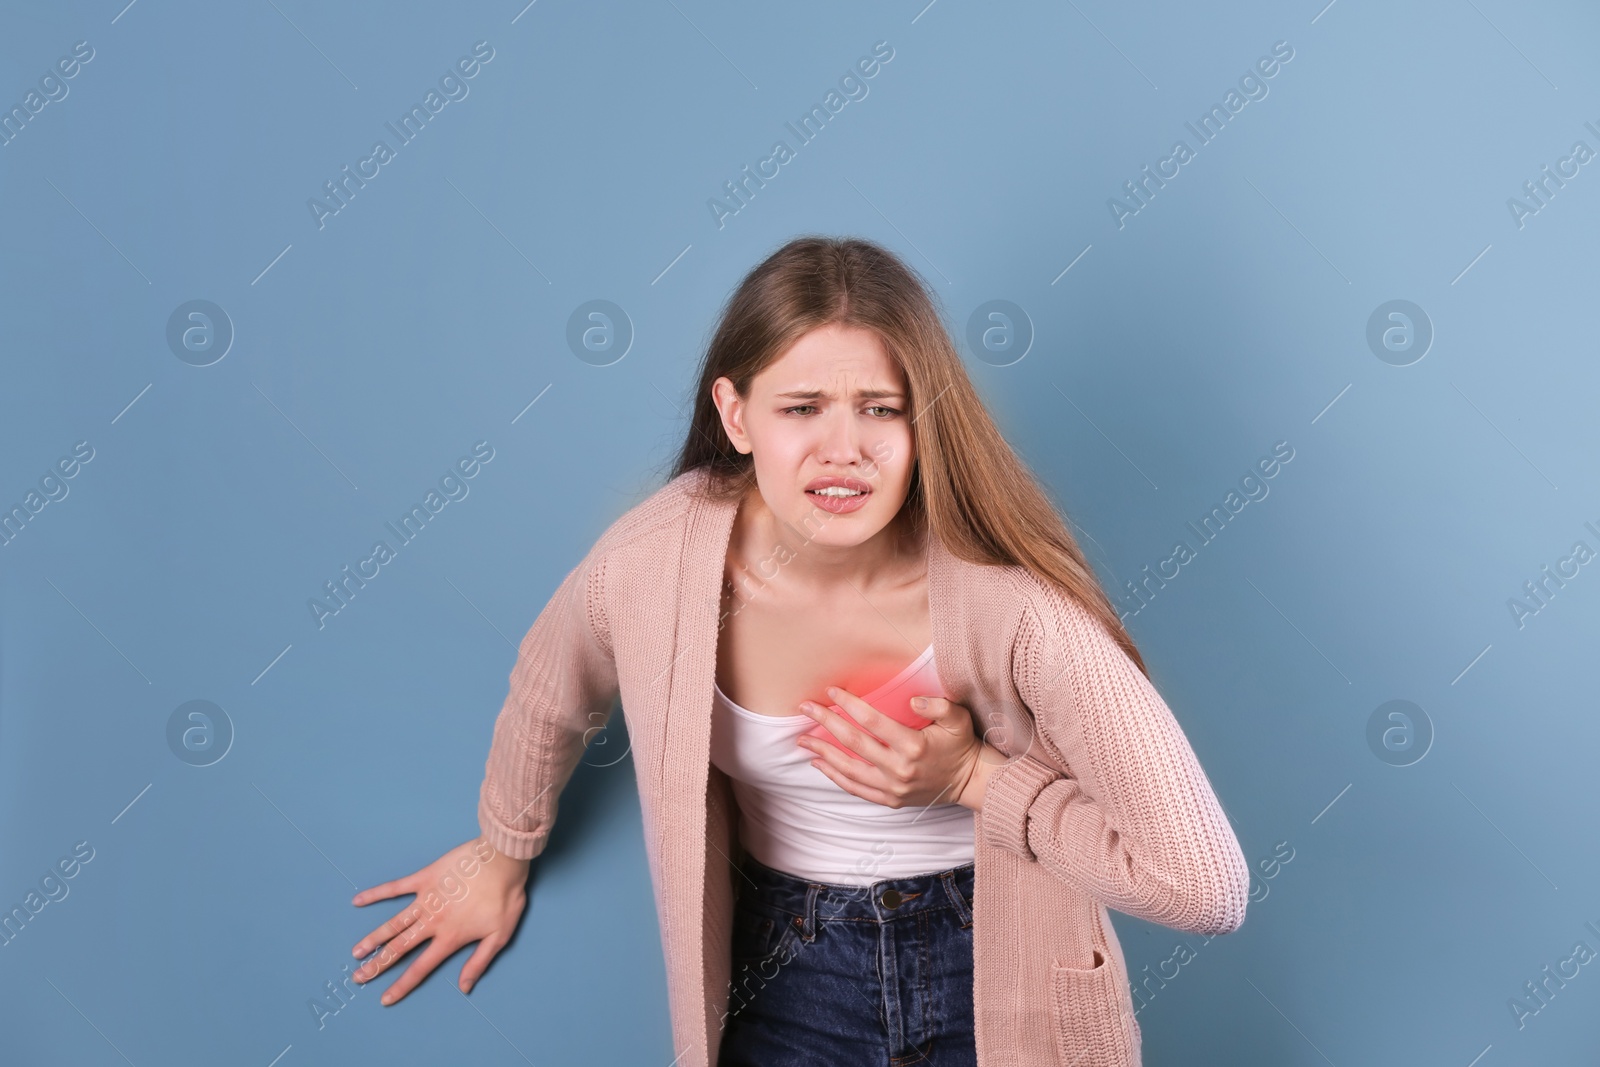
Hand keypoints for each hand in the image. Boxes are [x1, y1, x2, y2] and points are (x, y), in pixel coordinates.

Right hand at [349, 836, 530, 1004]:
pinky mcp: (425, 878)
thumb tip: (464, 987)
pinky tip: (358, 900)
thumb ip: (478, 962)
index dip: (401, 985)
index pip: (420, 968)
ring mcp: (426, 899)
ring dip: (373, 938)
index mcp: (449, 937)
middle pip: (399, 948)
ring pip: (393, 923)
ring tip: (356, 952)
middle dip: (377, 965)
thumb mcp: (499, 935)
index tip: (385, 998)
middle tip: (358, 977)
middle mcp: (432, 921)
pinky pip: (396, 887)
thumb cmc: (505, 897)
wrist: (502, 860)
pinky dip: (376, 894)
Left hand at [797, 688, 1002, 811]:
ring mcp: (893, 787)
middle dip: (825, 723)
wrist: (969, 781)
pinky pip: (855, 789)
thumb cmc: (961, 745)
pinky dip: (835, 776)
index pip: (872, 721)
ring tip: (802, 739)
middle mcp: (899, 768)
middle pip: (853, 742)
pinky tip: (819, 763)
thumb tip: (912, 699)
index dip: (849, 705)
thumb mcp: (959, 718)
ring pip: (848, 769)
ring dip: (822, 752)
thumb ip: (939, 704)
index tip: (831, 692)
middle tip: (805, 708)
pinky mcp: (890, 799)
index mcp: (914, 746)